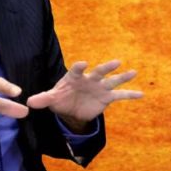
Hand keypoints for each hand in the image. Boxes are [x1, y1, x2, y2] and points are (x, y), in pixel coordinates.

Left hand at [26, 60, 142, 130]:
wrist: (71, 108)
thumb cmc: (61, 98)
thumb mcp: (51, 99)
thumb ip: (43, 99)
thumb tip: (29, 103)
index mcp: (75, 77)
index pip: (77, 70)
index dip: (79, 67)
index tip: (83, 64)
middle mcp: (90, 79)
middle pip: (99, 72)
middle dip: (107, 68)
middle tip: (116, 62)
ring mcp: (100, 87)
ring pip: (112, 81)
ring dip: (123, 77)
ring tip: (134, 72)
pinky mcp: (106, 98)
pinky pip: (120, 96)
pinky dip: (130, 94)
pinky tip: (141, 94)